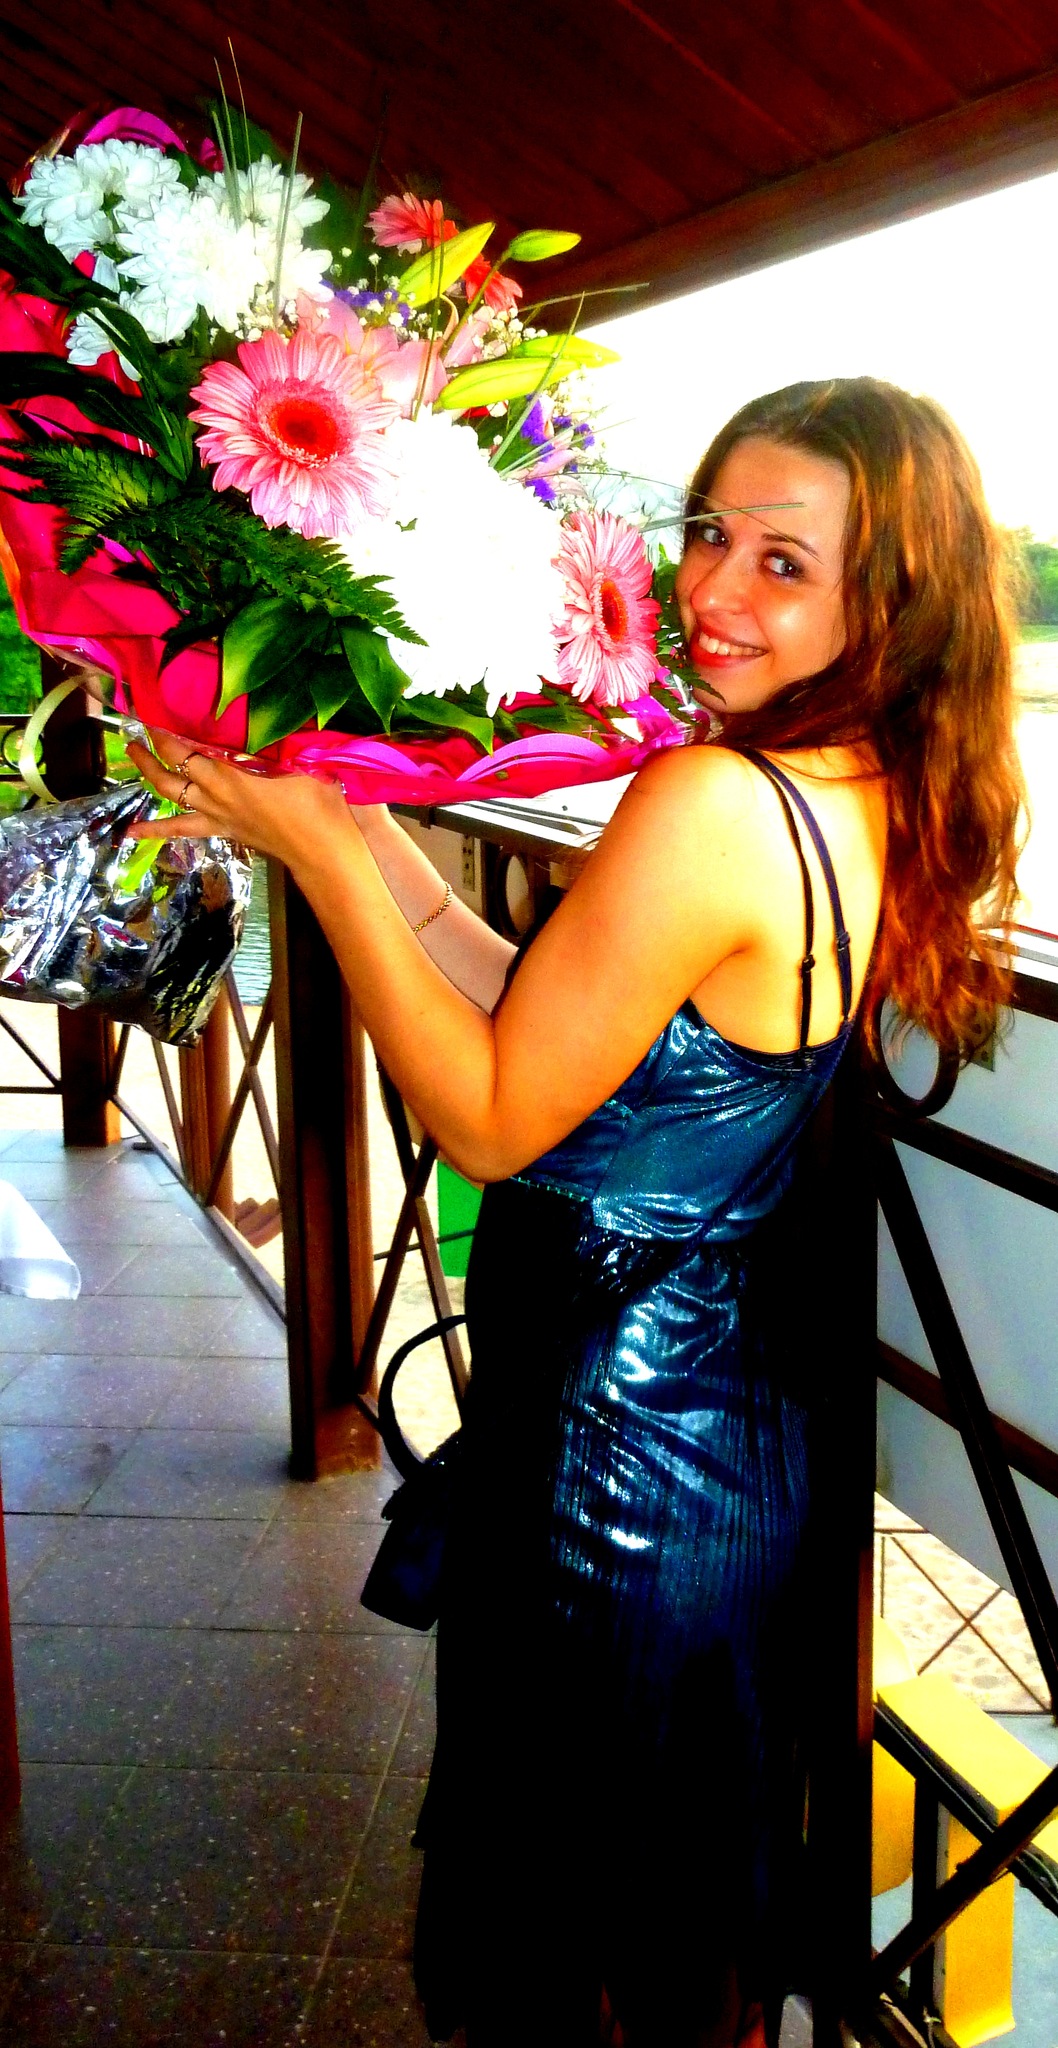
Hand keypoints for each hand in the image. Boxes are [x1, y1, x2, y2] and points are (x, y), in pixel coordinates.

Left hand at [125, 730, 353, 870]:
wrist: (321, 850)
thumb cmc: (316, 805)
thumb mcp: (300, 763)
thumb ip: (278, 742)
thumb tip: (270, 717)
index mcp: (229, 777)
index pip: (185, 752)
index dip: (165, 734)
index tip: (152, 713)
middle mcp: (214, 796)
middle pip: (170, 772)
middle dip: (150, 751)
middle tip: (135, 732)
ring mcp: (216, 816)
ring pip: (170, 797)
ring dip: (148, 776)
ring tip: (132, 757)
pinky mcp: (223, 831)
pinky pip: (182, 830)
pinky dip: (155, 831)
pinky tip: (130, 833)